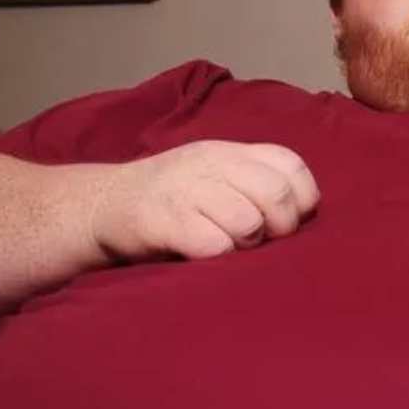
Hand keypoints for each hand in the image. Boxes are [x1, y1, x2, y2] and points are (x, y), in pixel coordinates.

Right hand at [89, 140, 318, 260]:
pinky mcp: (165, 220)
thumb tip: (305, 212)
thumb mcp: (215, 175)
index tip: (289, 220)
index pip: (291, 166)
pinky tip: (202, 251)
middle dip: (280, 227)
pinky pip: (215, 245)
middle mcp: (210, 164)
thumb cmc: (174, 199)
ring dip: (246, 243)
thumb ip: (256, 182)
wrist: (103, 205)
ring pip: (248, 222)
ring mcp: (186, 190)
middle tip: (261, 239)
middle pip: (276, 195)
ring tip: (227, 244)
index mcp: (230, 152)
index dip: (301, 198)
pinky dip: (217, 256)